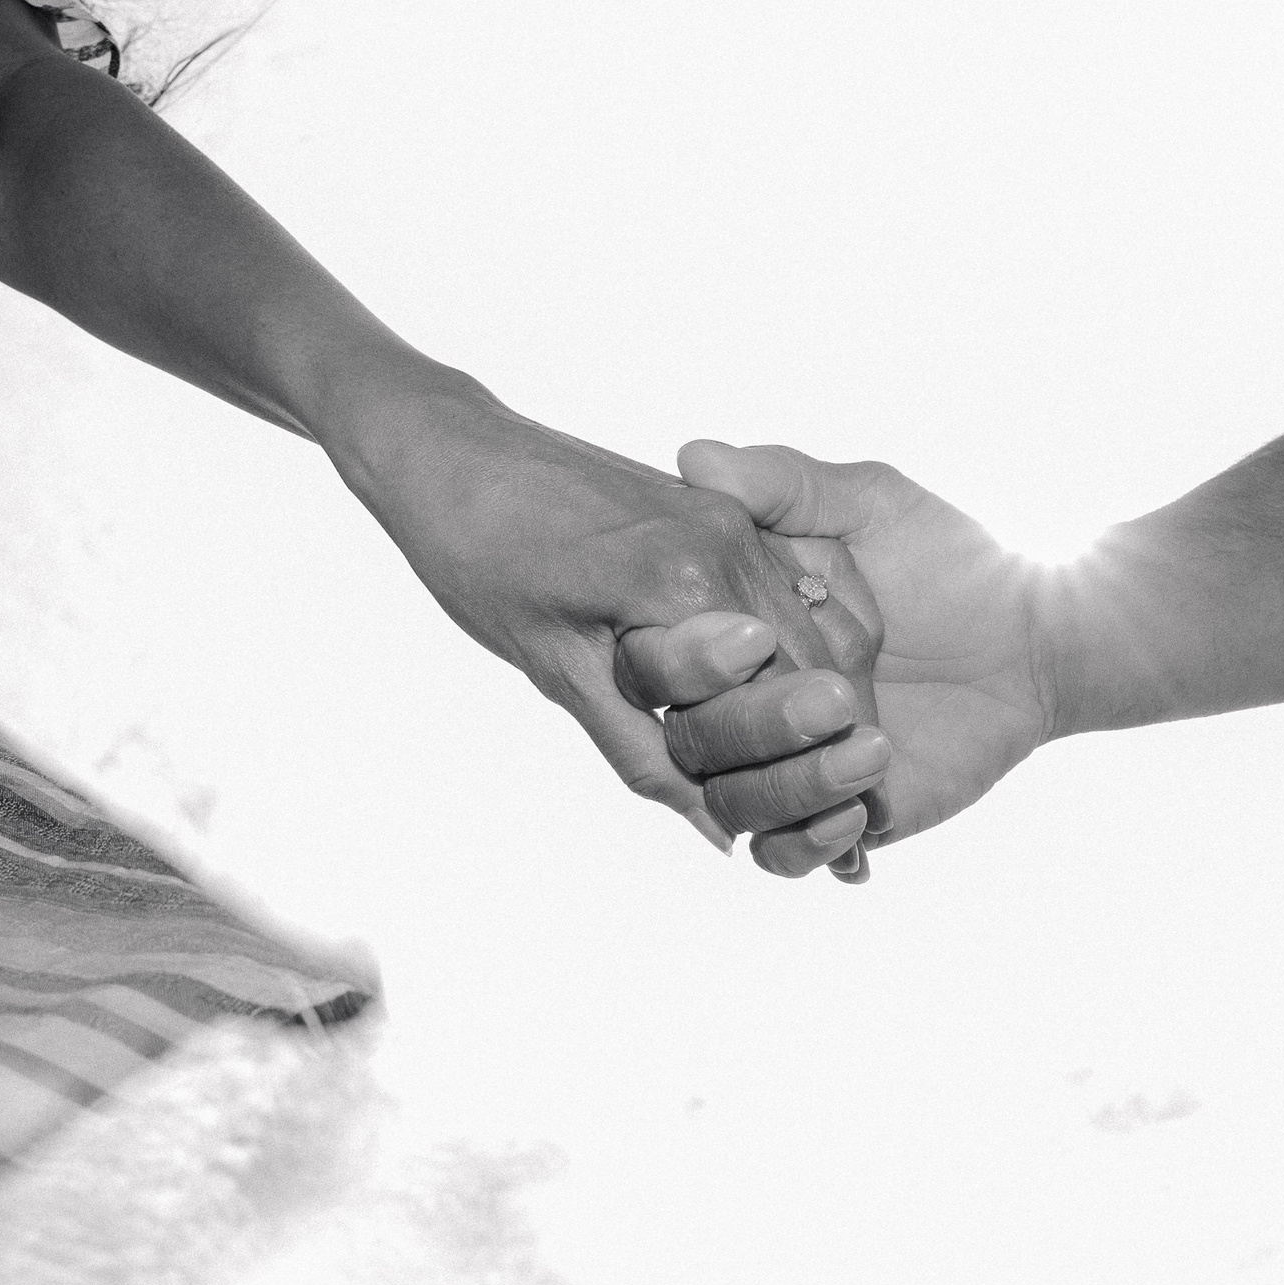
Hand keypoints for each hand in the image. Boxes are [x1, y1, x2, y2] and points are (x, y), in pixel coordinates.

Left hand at [330, 376, 889, 872]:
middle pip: (818, 662)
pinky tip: (771, 694)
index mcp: (689, 585)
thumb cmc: (481, 558)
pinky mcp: (717, 509)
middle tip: (832, 811)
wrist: (451, 454)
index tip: (827, 823)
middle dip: (827, 735)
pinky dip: (787, 648)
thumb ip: (642, 752)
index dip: (812, 765)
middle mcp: (728, 543)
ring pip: (808, 624)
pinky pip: (777, 589)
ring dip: (813, 694)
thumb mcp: (556, 670)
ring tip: (808, 762)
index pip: (793, 697)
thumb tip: (717, 830)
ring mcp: (728, 518)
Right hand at [671, 440, 1054, 848]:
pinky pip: (783, 856)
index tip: (755, 637)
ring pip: (732, 806)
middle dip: (754, 726)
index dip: (688, 660)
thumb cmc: (948, 558)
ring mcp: (782, 765)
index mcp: (727, 630)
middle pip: (690, 742)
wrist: (1036, 636)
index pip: (658, 662)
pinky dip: (808, 843)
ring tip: (872, 748)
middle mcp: (740, 702)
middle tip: (838, 696)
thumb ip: (784, 484)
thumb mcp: (869, 504)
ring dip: (791, 785)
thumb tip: (694, 457)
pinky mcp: (833, 815)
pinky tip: (863, 809)